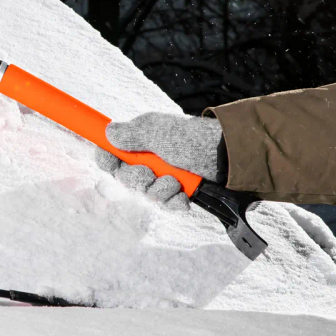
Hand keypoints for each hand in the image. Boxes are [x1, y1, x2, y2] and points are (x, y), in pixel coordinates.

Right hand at [94, 113, 224, 211]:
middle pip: (125, 178)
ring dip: (158, 190)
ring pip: (145, 194)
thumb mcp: (158, 130)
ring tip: (175, 182)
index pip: (111, 153)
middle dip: (136, 178)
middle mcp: (149, 160)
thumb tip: (108, 132)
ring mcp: (164, 178)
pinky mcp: (178, 193)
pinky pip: (165, 205)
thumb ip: (130, 134)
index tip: (110, 159)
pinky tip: (182, 196)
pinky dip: (173, 202)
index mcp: (140, 142)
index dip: (106, 158)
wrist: (228, 156)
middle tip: (149, 173)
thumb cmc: (192, 138)